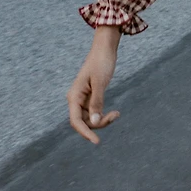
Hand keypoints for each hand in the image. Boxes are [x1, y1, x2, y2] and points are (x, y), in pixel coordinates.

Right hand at [67, 26, 120, 143]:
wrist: (104, 49)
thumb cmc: (101, 62)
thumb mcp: (100, 83)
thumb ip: (96, 103)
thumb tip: (93, 122)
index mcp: (74, 96)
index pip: (75, 121)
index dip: (85, 133)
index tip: (97, 141)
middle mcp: (75, 99)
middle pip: (83, 122)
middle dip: (98, 124)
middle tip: (115, 115)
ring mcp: (82, 99)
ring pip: (89, 119)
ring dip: (102, 120)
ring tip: (116, 114)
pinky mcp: (90, 97)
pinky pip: (94, 112)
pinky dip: (103, 115)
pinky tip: (114, 112)